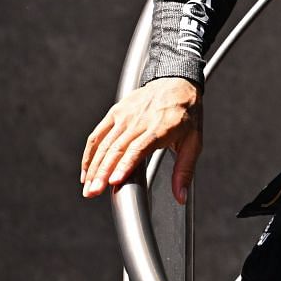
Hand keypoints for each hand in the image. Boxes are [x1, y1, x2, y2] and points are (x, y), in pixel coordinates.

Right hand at [81, 77, 202, 203]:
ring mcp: (125, 116)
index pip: (139, 148)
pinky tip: (86, 172)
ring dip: (93, 167)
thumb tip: (180, 198)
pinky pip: (97, 135)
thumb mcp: (194, 141)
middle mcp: (140, 121)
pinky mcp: (115, 113)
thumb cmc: (186, 114)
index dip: (126, 165)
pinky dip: (89, 154)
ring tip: (88, 189)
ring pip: (104, 144)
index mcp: (161, 128)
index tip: (114, 181)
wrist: (176, 82)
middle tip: (93, 193)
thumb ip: (185, 171)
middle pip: (117, 149)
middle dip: (103, 173)